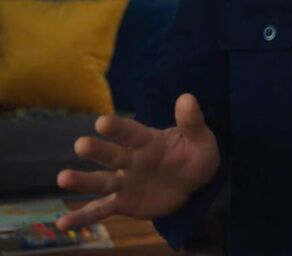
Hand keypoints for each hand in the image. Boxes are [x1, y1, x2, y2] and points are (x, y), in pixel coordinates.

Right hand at [55, 93, 219, 229]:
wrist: (193, 181)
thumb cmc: (193, 154)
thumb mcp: (199, 138)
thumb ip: (192, 120)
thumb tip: (187, 97)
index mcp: (147, 141)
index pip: (131, 133)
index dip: (118, 127)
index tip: (101, 122)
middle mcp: (131, 160)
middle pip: (112, 155)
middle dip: (97, 150)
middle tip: (81, 144)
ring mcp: (124, 181)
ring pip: (102, 182)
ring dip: (83, 181)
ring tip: (63, 178)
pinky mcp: (123, 202)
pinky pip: (101, 209)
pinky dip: (83, 217)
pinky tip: (63, 224)